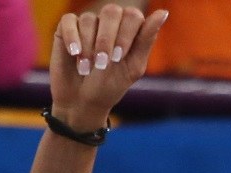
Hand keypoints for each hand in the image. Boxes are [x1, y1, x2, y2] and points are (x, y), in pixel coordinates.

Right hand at [49, 5, 168, 130]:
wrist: (82, 102)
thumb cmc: (110, 85)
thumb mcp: (133, 66)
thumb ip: (146, 39)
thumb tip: (163, 12)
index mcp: (130, 29)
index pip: (133, 15)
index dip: (126, 35)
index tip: (118, 57)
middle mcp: (110, 22)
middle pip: (111, 11)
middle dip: (107, 39)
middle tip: (102, 63)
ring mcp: (88, 23)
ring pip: (89, 19)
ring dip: (88, 46)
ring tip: (86, 68)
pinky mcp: (67, 28)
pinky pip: (69, 21)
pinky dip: (72, 37)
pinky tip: (74, 54)